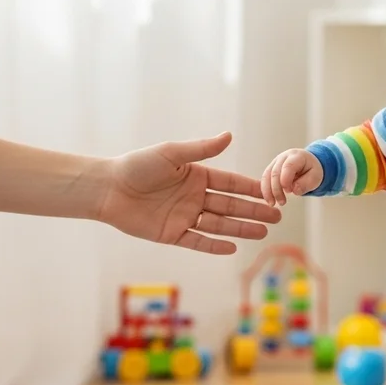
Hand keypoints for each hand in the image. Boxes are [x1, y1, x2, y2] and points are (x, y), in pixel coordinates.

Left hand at [97, 132, 281, 254]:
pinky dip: (214, 245)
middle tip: (277, 217)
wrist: (108, 189)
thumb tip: (229, 136)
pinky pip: (197, 241)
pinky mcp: (171, 234)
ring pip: (219, 224)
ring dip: (241, 228)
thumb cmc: (137, 166)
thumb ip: (201, 149)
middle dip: (254, 211)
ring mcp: (184, 216)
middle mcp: (193, 197)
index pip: (230, 184)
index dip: (251, 189)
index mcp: (196, 176)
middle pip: (230, 206)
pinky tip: (233, 248)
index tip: (271, 192)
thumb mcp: (172, 154)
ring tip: (263, 232)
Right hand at [260, 148, 322, 206]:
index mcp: (297, 156)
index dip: (286, 179)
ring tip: (273, 203)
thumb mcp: (315, 177)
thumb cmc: (311, 170)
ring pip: (267, 176)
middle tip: (282, 202)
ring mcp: (275, 162)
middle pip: (275, 172)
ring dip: (268, 191)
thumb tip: (294, 190)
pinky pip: (264, 179)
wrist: (307, 164)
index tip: (288, 191)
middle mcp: (283, 157)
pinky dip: (265, 190)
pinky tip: (269, 200)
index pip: (288, 166)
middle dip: (277, 189)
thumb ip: (306, 183)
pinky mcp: (270, 169)